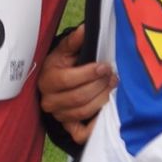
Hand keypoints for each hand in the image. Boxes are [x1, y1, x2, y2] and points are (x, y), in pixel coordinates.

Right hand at [38, 23, 116, 144]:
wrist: (52, 82)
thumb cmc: (60, 64)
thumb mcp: (64, 51)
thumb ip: (74, 41)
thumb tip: (86, 28)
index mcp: (47, 80)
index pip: (68, 80)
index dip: (89, 74)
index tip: (104, 66)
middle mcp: (49, 100)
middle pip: (78, 97)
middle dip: (99, 86)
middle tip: (113, 77)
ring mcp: (58, 115)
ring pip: (82, 112)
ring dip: (101, 100)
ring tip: (112, 88)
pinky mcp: (67, 126)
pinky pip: (80, 134)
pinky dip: (94, 127)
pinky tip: (104, 115)